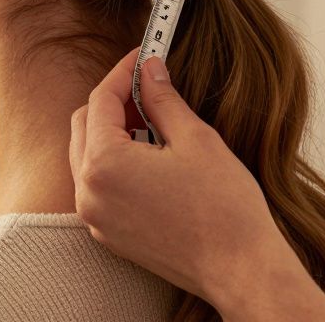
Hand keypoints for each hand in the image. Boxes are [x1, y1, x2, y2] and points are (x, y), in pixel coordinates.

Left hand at [69, 49, 324, 321]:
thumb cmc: (224, 207)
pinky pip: (96, 186)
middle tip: (149, 88)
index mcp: (105, 164)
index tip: (143, 57)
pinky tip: (149, 158)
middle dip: (113, 101)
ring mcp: (95, 218)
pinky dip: (114, 164)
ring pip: (86, 156)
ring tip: (153, 123)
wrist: (240, 269)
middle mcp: (89, 192)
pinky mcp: (108, 235)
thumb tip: (149, 69)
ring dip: (111, 132)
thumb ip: (162, 98)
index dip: (122, 72)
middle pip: (84, 125)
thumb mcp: (196, 139)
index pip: (100, 100)